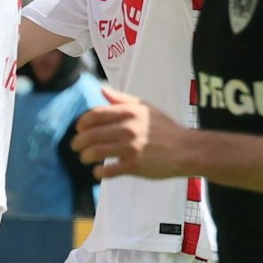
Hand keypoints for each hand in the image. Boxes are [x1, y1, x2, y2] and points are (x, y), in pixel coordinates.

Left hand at [72, 89, 195, 179]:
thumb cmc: (164, 128)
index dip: (82, 123)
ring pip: (96, 152)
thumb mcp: (145, 107)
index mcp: (129, 113)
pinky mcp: (135, 166)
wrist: (186, 150)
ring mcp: (131, 148)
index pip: (95, 115)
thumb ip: (122, 99)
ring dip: (85, 156)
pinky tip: (98, 172)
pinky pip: (109, 170)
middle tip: (76, 147)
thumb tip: (101, 90)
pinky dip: (99, 172)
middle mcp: (128, 129)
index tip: (79, 128)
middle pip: (91, 135)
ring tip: (85, 158)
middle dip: (78, 142)